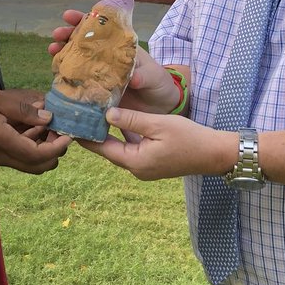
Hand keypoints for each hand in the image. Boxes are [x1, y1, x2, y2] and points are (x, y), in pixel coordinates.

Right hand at [0, 88, 70, 173]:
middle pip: (39, 167)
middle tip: (56, 130)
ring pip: (29, 164)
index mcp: (2, 140)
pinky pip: (18, 159)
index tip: (67, 134)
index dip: (58, 148)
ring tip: (42, 122)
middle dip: (54, 152)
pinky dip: (29, 146)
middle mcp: (1, 156)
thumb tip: (48, 117)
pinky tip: (26, 126)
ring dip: (42, 149)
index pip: (38, 155)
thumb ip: (20, 108)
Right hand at [49, 10, 182, 115]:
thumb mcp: (154, 75)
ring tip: (53, 51)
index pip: (99, 27)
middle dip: (67, 35)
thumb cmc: (159, 82)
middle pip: (82, 41)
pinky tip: (56, 75)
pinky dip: (66, 78)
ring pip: (76, 60)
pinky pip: (78, 83)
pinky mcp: (96, 92)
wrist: (160, 105)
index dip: (83, 19)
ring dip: (62, 54)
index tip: (69, 16)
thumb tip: (134, 78)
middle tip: (57, 35)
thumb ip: (144, 75)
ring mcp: (99, 74)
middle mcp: (105, 57)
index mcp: (119, 46)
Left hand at [79, 106, 234, 181]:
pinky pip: (130, 149)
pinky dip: (121, 136)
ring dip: (107, 134)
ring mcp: (144, 167)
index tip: (69, 123)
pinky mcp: (152, 163)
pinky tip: (116, 122)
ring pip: (119, 149)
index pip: (102, 148)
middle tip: (78, 115)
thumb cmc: (189, 138)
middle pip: (108, 150)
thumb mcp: (159, 124)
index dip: (84, 136)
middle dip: (93, 134)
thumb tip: (106, 115)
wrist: (214, 153)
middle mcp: (136, 169)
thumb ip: (131, 120)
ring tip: (92, 116)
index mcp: (135, 162)